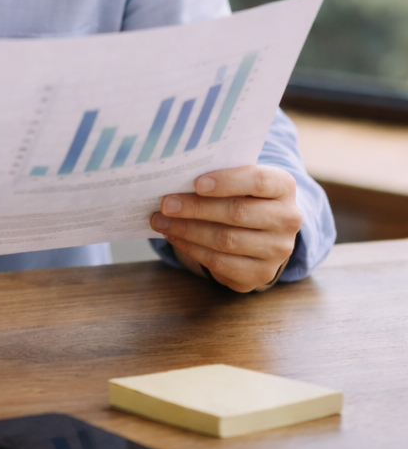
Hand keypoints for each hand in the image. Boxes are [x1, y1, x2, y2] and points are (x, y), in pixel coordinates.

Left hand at [150, 166, 301, 292]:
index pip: (257, 181)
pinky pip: (220, 262)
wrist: (262, 230)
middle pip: (236, 213)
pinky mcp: (260, 273)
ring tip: (161, 221)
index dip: (227, 182)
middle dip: (195, 208)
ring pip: (225, 240)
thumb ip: (217, 175)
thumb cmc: (242, 194)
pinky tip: (173, 237)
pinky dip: (191, 249)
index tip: (197, 183)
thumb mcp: (239, 179)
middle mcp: (288, 219)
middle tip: (165, 204)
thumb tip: (174, 177)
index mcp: (283, 186)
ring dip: (186, 230)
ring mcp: (277, 250)